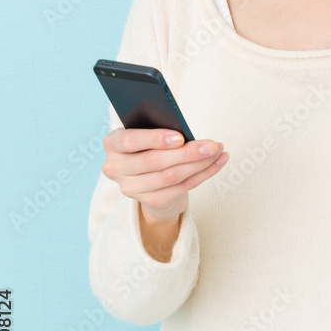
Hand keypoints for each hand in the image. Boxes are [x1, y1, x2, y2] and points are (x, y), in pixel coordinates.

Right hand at [101, 127, 228, 221]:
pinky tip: (218, 162)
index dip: (155, 139)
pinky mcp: (149, 201)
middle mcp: (115, 167)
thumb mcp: (148, 133)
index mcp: (112, 143)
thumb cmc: (149, 144)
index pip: (130, 141)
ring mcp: (131, 188)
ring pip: (171, 176)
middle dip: (187, 152)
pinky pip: (181, 188)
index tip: (180, 137)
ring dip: (199, 163)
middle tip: (212, 145)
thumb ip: (158, 129)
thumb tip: (185, 131)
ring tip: (218, 151)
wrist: (148, 177)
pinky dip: (204, 174)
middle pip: (155, 161)